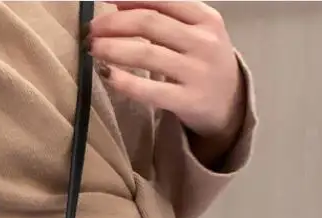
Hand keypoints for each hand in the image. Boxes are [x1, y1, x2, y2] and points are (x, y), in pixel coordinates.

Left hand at [89, 1, 244, 145]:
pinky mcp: (187, 101)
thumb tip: (119, 2)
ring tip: (93, 48)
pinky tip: (106, 74)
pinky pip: (149, 90)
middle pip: (149, 23)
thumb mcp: (194, 32)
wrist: (230, 103)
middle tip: (91, 30)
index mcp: (205, 18)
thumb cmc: (203, 61)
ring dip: (112, 48)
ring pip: (146, 54)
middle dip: (114, 24)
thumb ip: (163, 15)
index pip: (162, 0)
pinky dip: (124, 81)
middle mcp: (203, 42)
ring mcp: (196, 72)